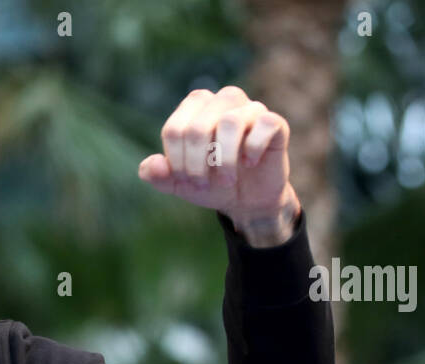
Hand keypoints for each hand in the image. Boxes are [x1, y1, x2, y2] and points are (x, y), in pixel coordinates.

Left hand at [138, 86, 300, 245]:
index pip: (175, 129)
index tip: (185, 180)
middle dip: (196, 164)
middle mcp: (222, 101)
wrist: (246, 200)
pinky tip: (250, 163)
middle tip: (202, 184)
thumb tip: (149, 166)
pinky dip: (252, 149)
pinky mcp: (275, 122)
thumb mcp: (179, 184)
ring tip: (225, 180)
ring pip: (230, 122)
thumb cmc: (211, 183)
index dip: (177, 161)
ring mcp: (250, 109)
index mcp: (194, 108)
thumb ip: (157, 175)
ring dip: (223, 160)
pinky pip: (264, 124)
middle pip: (198, 127)